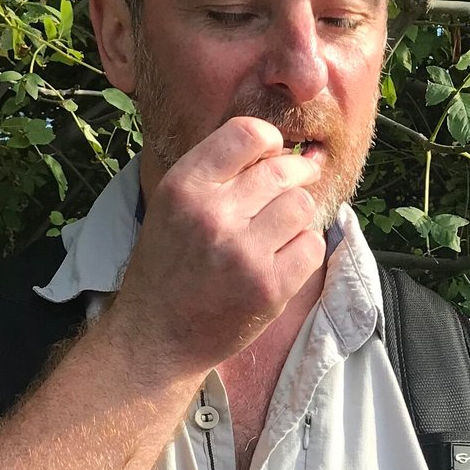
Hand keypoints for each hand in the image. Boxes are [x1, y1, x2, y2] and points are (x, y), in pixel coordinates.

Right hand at [109, 117, 326, 379]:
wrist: (157, 336)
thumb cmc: (169, 267)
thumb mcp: (173, 206)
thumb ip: (217, 174)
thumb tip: (282, 148)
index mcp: (184, 186)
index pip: (248, 133)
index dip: (269, 141)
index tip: (271, 156)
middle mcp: (213, 215)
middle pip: (283, 171)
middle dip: (297, 174)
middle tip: (293, 187)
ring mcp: (244, 253)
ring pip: (302, 206)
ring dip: (296, 216)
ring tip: (277, 231)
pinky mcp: (270, 287)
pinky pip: (312, 246)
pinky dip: (303, 249)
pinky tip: (281, 259)